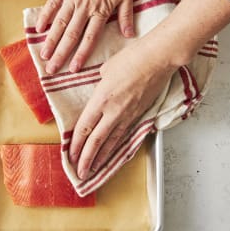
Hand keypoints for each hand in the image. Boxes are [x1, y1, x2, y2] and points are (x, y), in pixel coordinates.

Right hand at [36, 0, 135, 73]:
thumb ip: (126, 14)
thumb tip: (128, 34)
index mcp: (101, 9)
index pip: (89, 38)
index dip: (81, 55)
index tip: (73, 69)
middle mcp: (84, 6)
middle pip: (70, 35)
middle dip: (61, 55)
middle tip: (52, 69)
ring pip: (59, 23)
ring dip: (51, 41)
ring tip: (43, 55)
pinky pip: (51, 4)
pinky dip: (44, 16)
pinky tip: (39, 29)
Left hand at [68, 42, 175, 179]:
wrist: (159, 58)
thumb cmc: (133, 58)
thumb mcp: (106, 70)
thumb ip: (99, 85)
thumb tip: (99, 92)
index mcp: (101, 99)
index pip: (84, 128)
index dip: (76, 145)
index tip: (70, 156)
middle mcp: (114, 111)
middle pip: (96, 141)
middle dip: (86, 159)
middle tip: (79, 173)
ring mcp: (128, 114)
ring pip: (112, 141)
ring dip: (102, 158)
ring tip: (94, 170)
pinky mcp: (140, 113)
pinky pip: (125, 134)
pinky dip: (117, 147)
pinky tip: (113, 153)